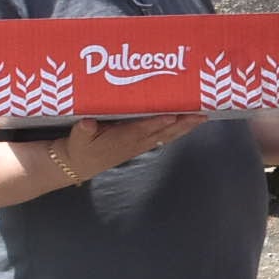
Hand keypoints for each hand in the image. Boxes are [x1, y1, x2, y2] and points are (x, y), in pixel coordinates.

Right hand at [63, 114, 200, 177]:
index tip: (172, 116)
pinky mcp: (141, 146)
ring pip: (166, 136)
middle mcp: (134, 143)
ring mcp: (140, 145)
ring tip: (202, 118)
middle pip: (162, 132)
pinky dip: (177, 131)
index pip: (141, 129)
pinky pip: (163, 138)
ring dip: (185, 128)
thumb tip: (88, 123)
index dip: (156, 123)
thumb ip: (83, 130)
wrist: (79, 164)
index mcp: (120, 139)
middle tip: (200, 114)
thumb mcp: (77, 137)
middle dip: (181, 124)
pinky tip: (188, 125)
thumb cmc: (79, 146)